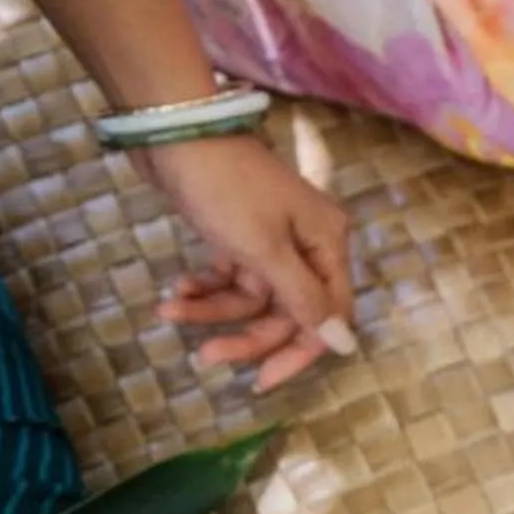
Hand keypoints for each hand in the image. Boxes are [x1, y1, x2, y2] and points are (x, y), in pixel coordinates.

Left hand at [141, 135, 358, 391]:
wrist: (175, 131)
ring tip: (171, 312)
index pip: (327, 317)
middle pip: (287, 312)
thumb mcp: (265, 250)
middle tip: (204, 357)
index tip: (261, 382)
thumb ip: (303, 299)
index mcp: (328, 246)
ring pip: (253, 297)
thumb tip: (343, 343)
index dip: (297, 353)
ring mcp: (273, 239)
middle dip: (245, 335)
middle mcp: (308, 246)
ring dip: (214, 310)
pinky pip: (231, 277)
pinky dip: (206, 287)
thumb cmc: (227, 189)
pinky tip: (178, 288)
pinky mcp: (239, 233)